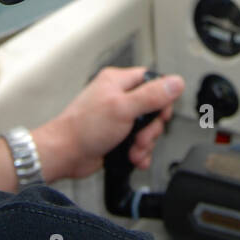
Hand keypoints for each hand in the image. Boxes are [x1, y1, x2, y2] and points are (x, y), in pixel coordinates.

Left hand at [39, 66, 184, 180]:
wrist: (65, 154)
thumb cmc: (83, 128)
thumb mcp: (123, 108)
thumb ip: (152, 96)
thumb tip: (175, 82)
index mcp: (118, 81)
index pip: (153, 81)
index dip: (162, 98)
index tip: (160, 114)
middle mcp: (118, 96)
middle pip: (153, 109)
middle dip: (151, 128)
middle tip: (142, 136)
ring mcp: (117, 117)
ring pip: (146, 128)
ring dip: (145, 143)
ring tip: (134, 150)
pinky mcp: (116, 135)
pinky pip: (137, 142)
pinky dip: (139, 152)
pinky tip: (135, 158)